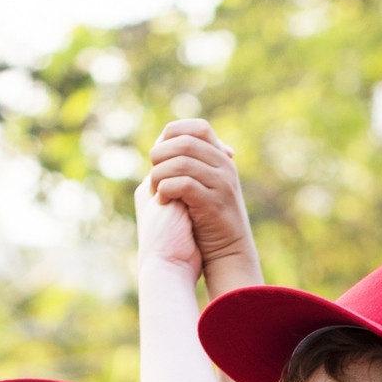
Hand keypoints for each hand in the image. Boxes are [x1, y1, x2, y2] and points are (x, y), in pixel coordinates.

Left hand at [139, 120, 259, 285]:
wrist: (228, 253)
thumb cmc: (207, 220)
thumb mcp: (200, 184)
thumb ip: (186, 164)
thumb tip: (160, 143)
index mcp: (222, 158)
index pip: (197, 127)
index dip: (173, 134)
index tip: (160, 156)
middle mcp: (225, 167)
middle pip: (184, 142)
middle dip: (160, 156)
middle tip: (153, 176)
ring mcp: (222, 184)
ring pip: (181, 162)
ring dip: (160, 175)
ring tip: (155, 191)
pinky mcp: (214, 204)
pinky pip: (184, 184)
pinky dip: (166, 189)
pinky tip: (163, 201)